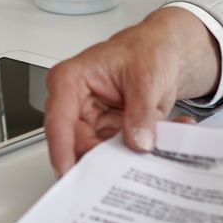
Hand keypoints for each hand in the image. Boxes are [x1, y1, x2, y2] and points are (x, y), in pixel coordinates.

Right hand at [43, 8, 221, 174]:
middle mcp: (75, 104)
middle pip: (77, 144)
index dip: (61, 150)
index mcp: (71, 80)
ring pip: (98, 155)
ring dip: (127, 157)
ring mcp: (92, 121)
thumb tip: (138, 142)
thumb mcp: (146, 77)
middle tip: (126, 171)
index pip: (59, 120)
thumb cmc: (146, 49)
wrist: (164, 51)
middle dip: (102, 162)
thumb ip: (141, 111)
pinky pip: (119, 153)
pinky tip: (163, 142)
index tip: (70, 173)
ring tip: (154, 148)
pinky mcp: (109, 133)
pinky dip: (141, 151)